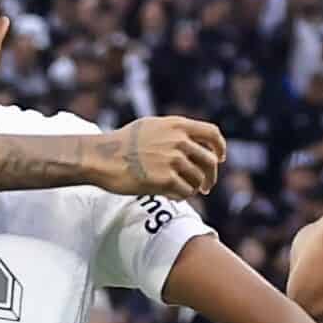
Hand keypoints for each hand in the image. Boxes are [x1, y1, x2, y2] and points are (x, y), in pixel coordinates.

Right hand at [100, 115, 228, 201]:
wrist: (102, 158)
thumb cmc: (122, 144)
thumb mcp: (150, 126)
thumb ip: (173, 132)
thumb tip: (192, 143)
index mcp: (177, 125)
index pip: (212, 133)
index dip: (220, 147)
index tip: (220, 158)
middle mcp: (178, 140)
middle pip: (210, 161)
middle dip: (210, 177)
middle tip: (206, 187)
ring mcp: (173, 160)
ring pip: (198, 180)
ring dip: (193, 188)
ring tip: (180, 191)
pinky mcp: (166, 179)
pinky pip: (185, 192)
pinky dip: (181, 196)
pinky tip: (171, 195)